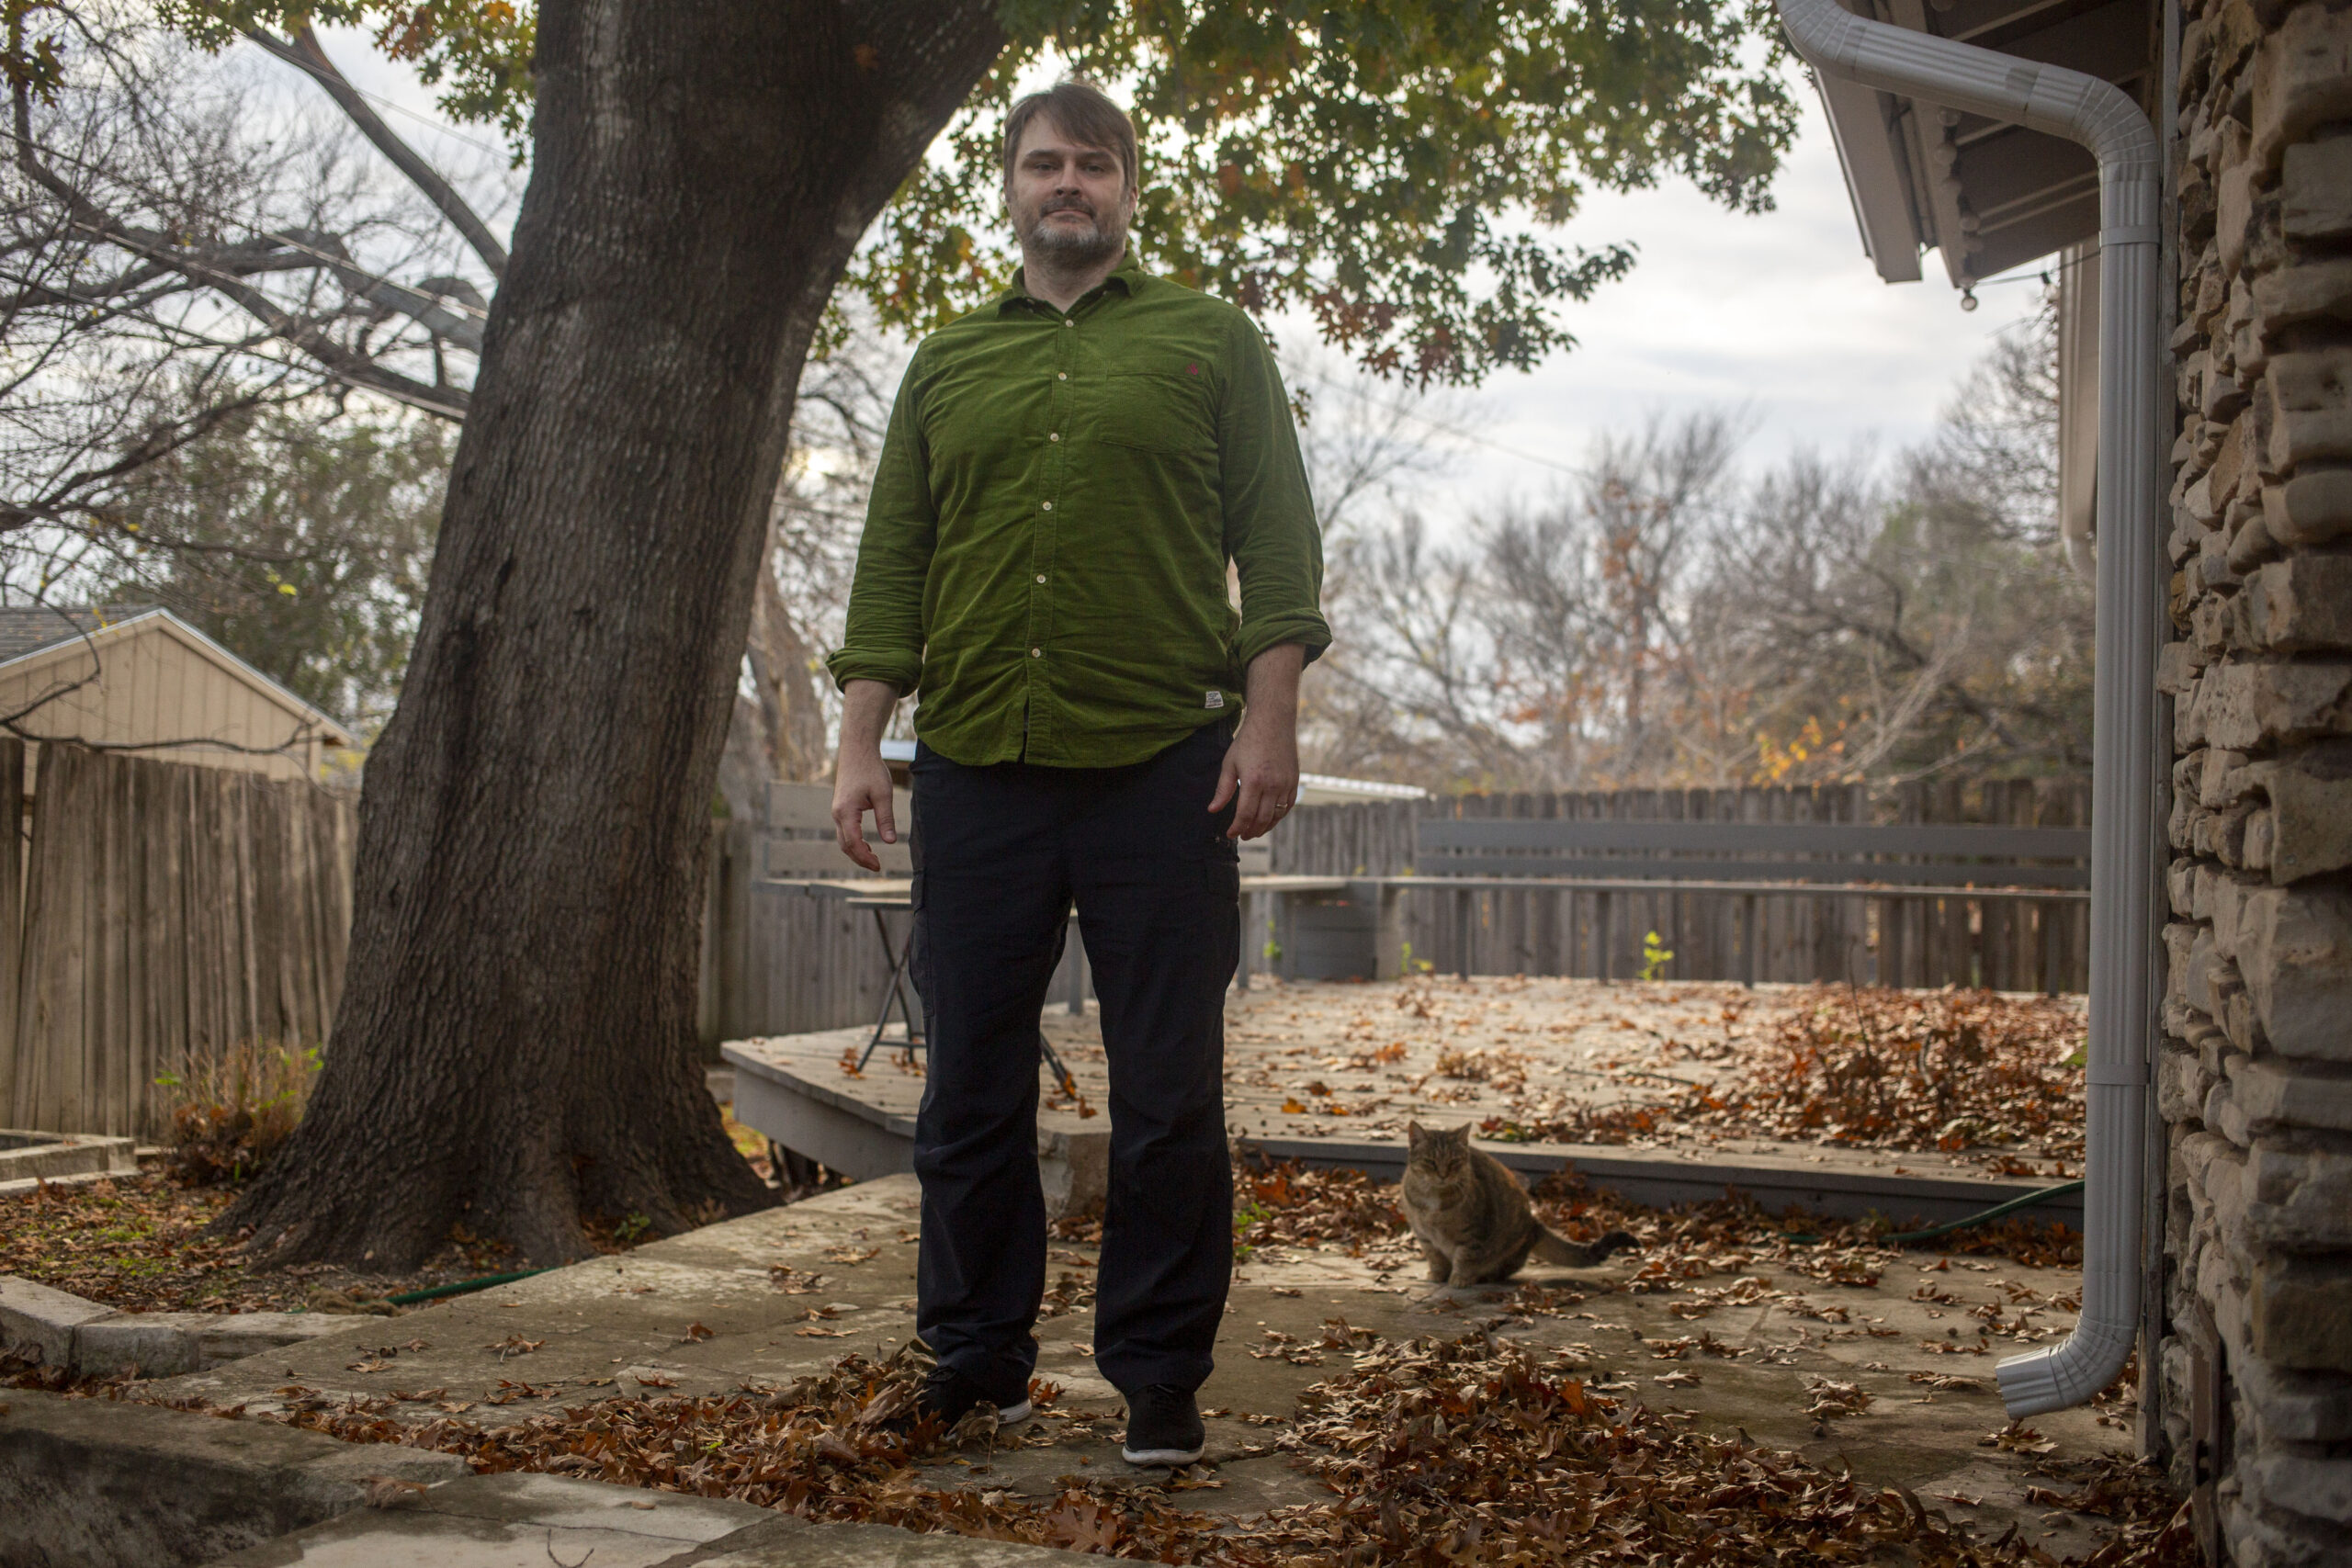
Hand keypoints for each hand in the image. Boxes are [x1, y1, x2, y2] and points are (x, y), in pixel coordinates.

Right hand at [832, 749, 897, 870]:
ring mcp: (837, 811)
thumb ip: (886, 819)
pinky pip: (844, 831)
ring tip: (873, 859)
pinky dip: (853, 842)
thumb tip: (890, 842)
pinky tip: (867, 845)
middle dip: (860, 859)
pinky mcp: (840, 808)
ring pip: (842, 839)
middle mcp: (837, 813)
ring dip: (856, 852)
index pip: (853, 843)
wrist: (857, 751)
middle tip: (877, 867)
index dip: (865, 858)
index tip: (878, 866)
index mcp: (846, 812)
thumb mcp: (883, 794)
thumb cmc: (871, 770)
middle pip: (845, 845)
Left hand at [1209, 714, 1298, 839]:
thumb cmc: (1248, 741)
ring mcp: (1286, 784)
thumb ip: (1222, 789)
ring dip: (1265, 827)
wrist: (1273, 722)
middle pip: (1261, 820)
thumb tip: (1212, 810)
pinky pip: (1287, 806)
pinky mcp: (1294, 781)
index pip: (1245, 815)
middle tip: (1242, 835)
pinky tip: (1269, 819)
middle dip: (1250, 831)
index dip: (1237, 828)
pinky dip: (1278, 816)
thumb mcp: (1230, 763)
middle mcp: (1272, 786)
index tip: (1230, 834)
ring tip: (1254, 831)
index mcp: (1253, 782)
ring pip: (1276, 816)